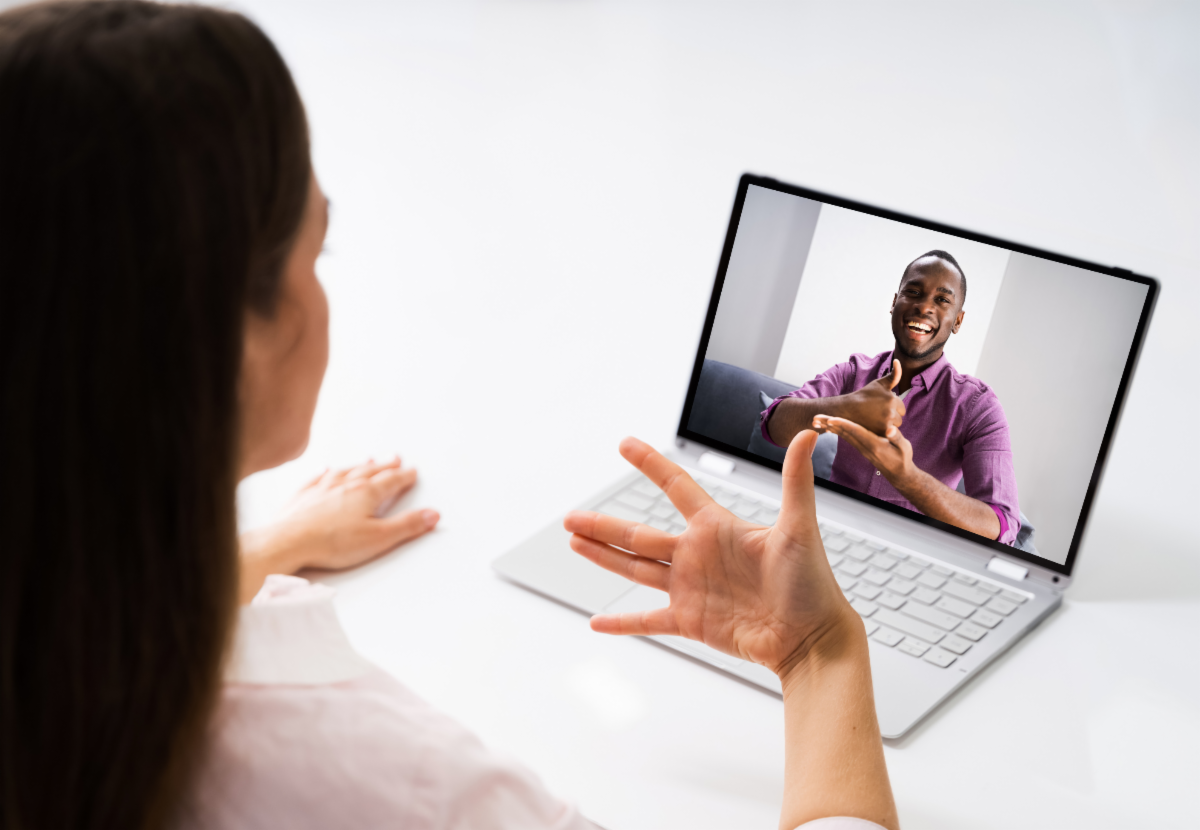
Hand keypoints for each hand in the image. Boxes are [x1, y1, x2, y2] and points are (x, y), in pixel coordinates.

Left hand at [239, 456, 438, 601]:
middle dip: (386, 465)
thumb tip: (431, 515)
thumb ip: (407, 526)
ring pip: (346, 471)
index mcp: (367, 493)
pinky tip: (327, 469)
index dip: (405, 476)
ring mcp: (322, 488)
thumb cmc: (331, 541)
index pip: (392, 481)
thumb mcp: (379, 538)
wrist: (288, 541)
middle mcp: (345, 485)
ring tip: (368, 459)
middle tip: (396, 458)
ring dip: (360, 465)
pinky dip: (326, 472)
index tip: (413, 472)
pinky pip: (318, 477)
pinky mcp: (303, 496)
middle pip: (371, 471)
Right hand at [563, 432, 861, 681]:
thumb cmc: (812, 583)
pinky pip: (648, 620)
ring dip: (603, 557)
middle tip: (570, 516)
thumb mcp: (799, 528)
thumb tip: (806, 433)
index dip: (650, 464)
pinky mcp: (691, 621)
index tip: (626, 444)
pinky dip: (622, 622)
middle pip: (638, 534)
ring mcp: (690, 589)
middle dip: (603, 525)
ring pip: (635, 568)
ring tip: (574, 543)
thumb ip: (795, 481)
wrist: (812, 638)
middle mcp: (697, 554)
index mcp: (716, 527)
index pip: (676, 486)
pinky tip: (597, 622)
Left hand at [814, 416, 913, 485]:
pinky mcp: (861, 447)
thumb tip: (890, 430)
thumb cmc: (903, 459)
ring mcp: (861, 447)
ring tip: (816, 420)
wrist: (899, 474)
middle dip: (829, 424)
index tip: (831, 419)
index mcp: (874, 444)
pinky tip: (828, 426)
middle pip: (844, 433)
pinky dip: (836, 430)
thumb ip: (897, 438)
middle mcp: (864, 446)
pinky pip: (846, 437)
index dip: (844, 425)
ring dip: (829, 427)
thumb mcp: (904, 447)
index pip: (856, 432)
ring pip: (843, 435)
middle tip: (815, 417)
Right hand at [837, 358, 904, 435]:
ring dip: (888, 426)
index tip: (880, 407)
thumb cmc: (863, 396)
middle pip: (900, 419)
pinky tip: (874, 428)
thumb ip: (893, 375)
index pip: (902, 408)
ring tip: (874, 420)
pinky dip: (883, 433)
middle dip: (891, 418)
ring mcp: (886, 424)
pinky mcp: (880, 434)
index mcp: (892, 399)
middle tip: (876, 414)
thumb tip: (898, 361)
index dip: (892, 408)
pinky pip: (889, 435)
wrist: (846, 410)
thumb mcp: (878, 384)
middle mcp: (891, 412)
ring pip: (895, 427)